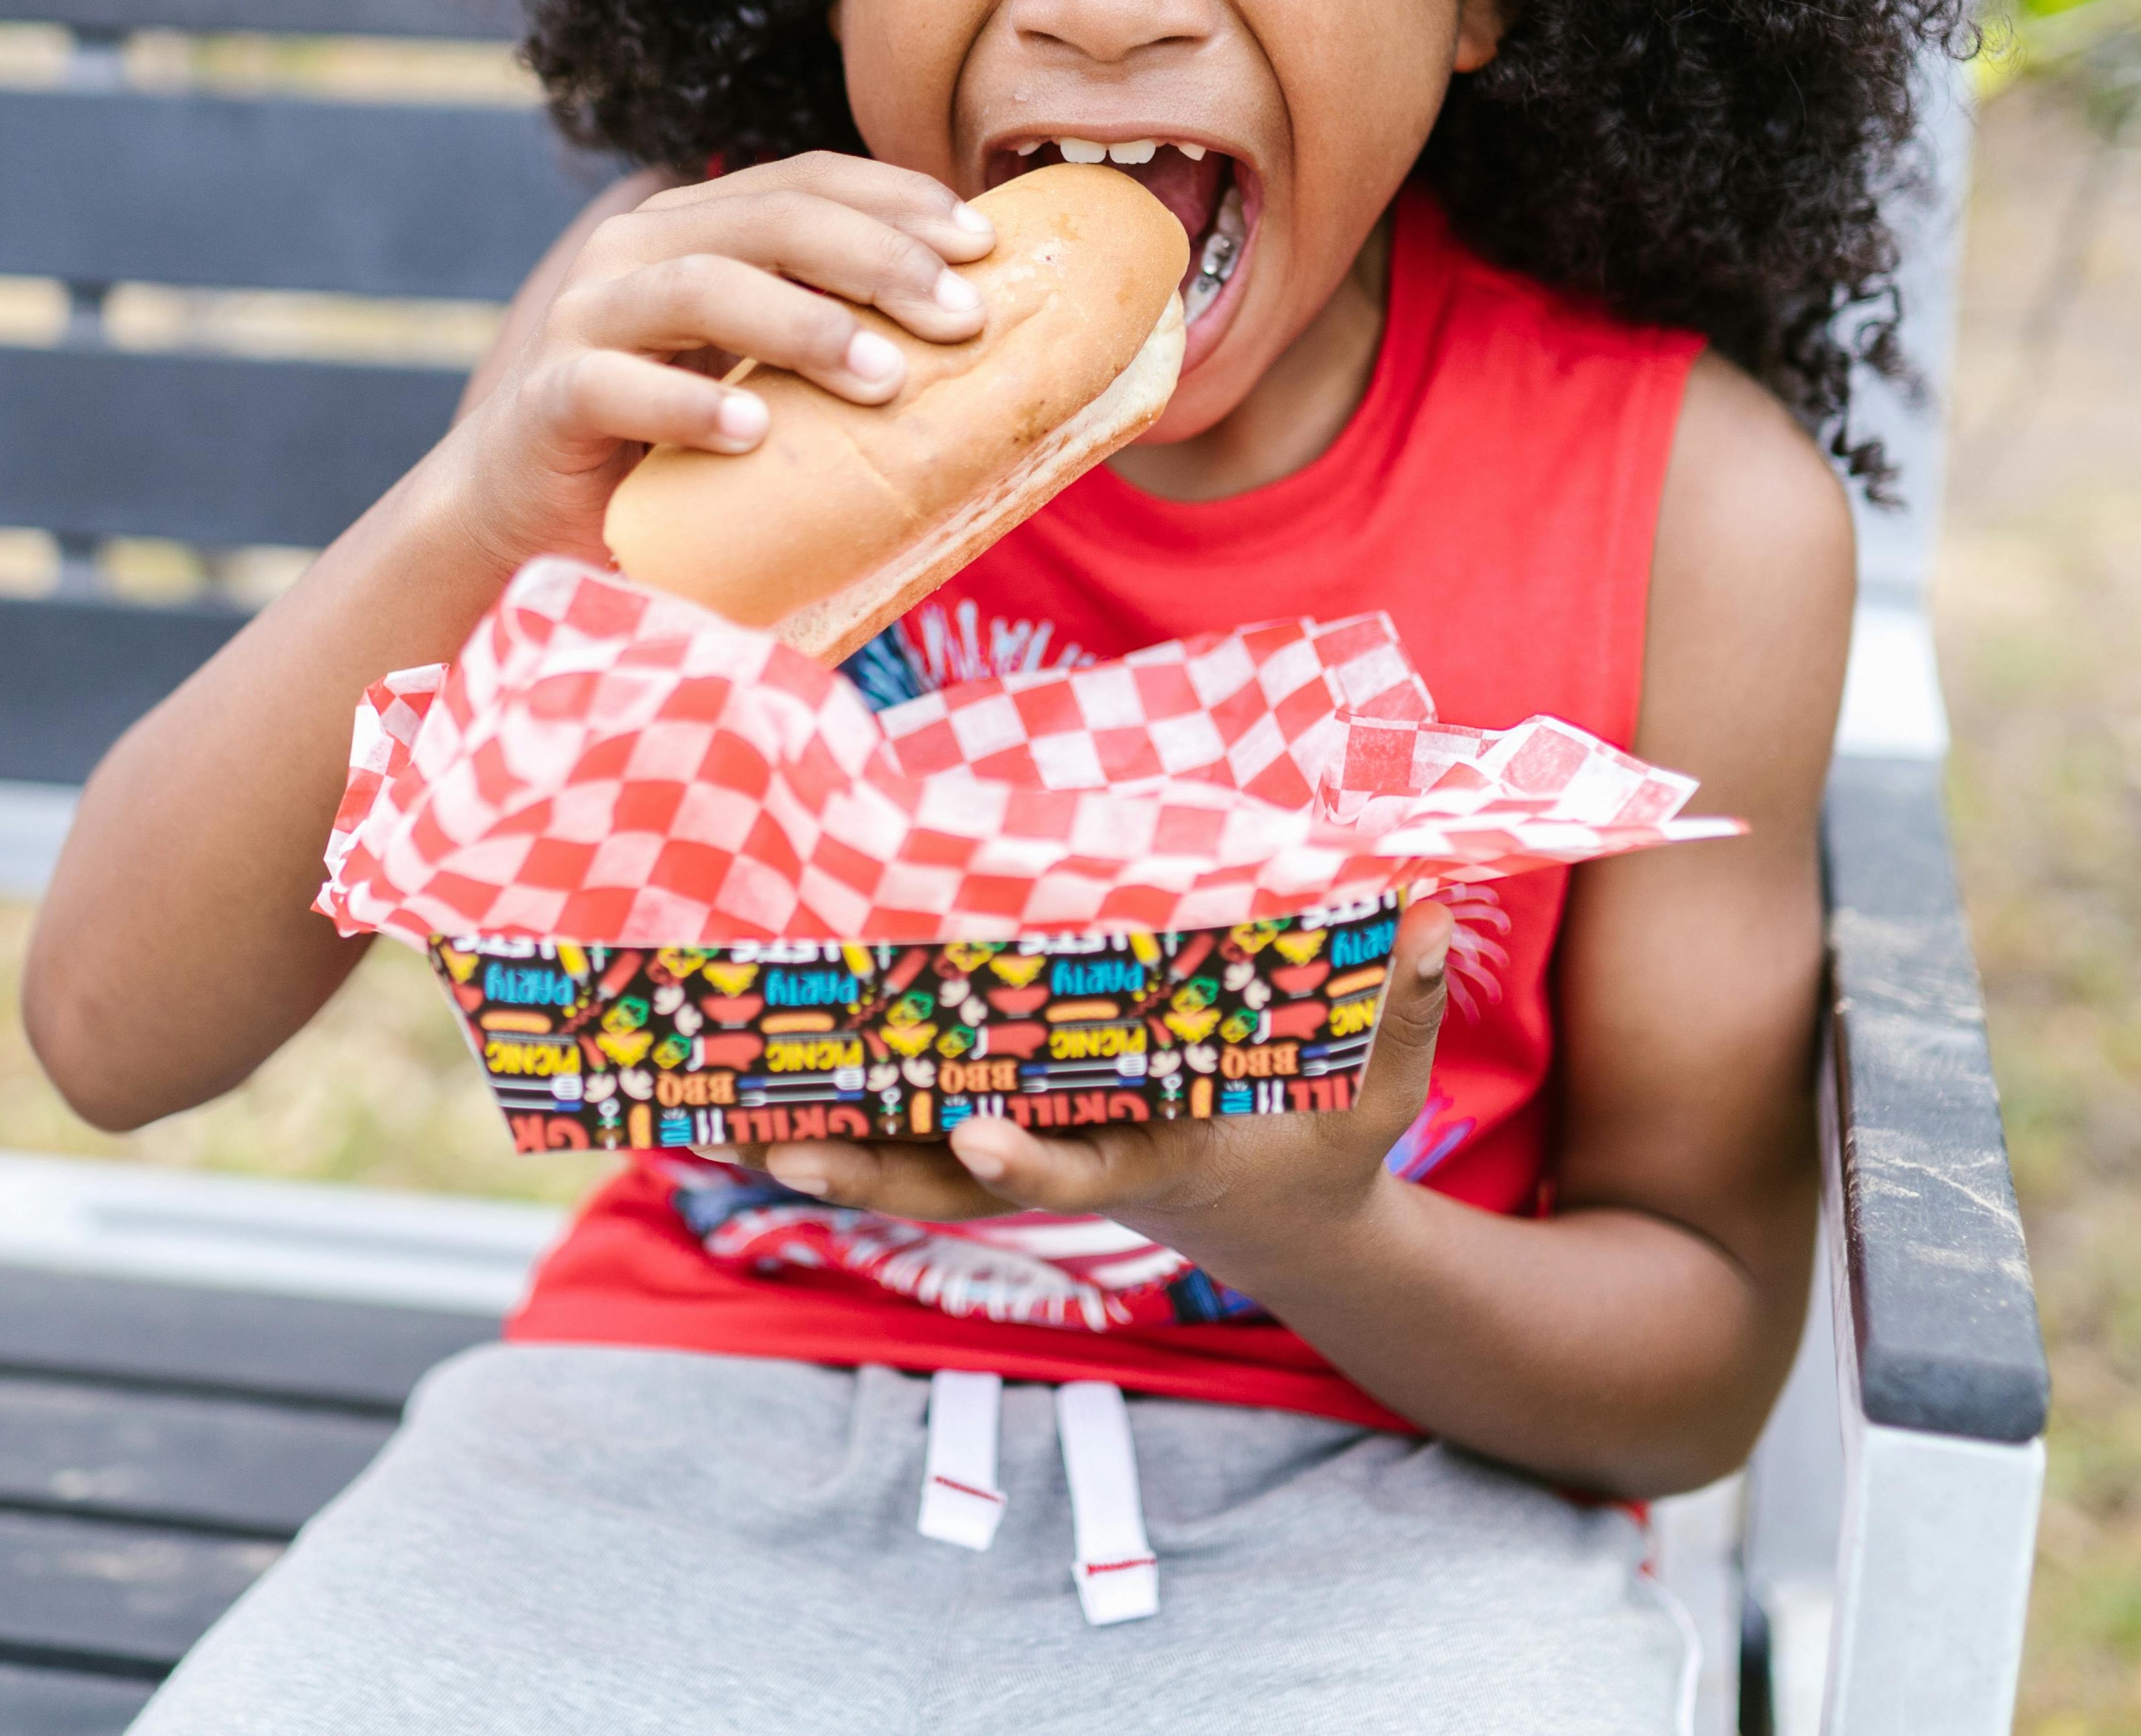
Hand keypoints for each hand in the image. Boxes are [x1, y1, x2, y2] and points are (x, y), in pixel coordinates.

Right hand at [430, 153, 993, 572]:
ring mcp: (586, 319)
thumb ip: (836, 339)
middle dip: (878, 260)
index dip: (899, 200)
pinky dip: (689, 407)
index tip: (984, 245)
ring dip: (803, 326)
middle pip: (772, 220)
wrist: (534, 519)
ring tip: (884, 378)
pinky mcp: (548, 400)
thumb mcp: (766, 375)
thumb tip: (980, 338)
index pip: (810, 181)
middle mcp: (638, 252)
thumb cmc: (678, 446)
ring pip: (700, 285)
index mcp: (698, 228)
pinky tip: (753, 433)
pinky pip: (615, 387)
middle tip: (961, 318)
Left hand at [725, 901, 1454, 1301]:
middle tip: (785, 1146)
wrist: (1287, 1229)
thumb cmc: (1330, 1148)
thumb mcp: (1380, 1090)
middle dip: (876, 1171)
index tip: (975, 1127)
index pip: (1088, 1167)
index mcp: (1164, 1160)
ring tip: (710, 1123)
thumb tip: (1430, 910)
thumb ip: (1403, 1007)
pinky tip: (743, 1100)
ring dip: (822, 1151)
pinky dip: (835, 1129)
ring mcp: (1037, 1158)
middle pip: (960, 1189)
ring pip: (912, 1173)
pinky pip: (910, 1144)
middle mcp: (1081, 1165)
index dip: (1031, 1155)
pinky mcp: (1009, 1143)